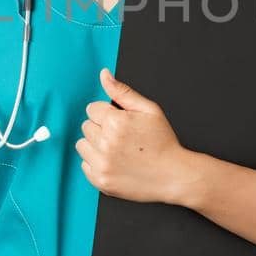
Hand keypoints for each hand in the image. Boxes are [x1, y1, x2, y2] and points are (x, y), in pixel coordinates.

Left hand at [75, 68, 196, 203]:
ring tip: (116, 150)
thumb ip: (123, 92)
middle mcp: (105, 143)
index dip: (107, 114)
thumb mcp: (149, 110)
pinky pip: (84, 165)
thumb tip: (104, 75)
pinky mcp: (100, 180)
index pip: (92, 109)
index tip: (121, 123)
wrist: (173, 175)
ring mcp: (102, 163)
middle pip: (86, 126)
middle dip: (101, 128)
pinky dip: (96, 163)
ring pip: (82, 145)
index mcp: (115, 122)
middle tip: (122, 137)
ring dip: (95, 145)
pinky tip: (114, 162)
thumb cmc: (163, 142)